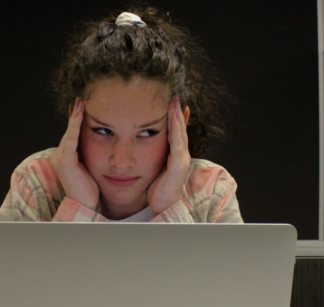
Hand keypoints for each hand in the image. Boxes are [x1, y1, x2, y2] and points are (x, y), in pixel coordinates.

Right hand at [50, 99, 99, 209]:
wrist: (84, 206)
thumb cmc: (90, 190)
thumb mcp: (91, 168)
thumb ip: (92, 156)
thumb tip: (103, 144)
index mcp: (66, 157)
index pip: (73, 133)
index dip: (77, 119)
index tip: (84, 105)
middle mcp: (60, 155)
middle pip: (70, 130)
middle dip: (76, 114)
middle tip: (82, 98)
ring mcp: (61, 158)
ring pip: (70, 132)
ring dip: (75, 116)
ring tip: (81, 101)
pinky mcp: (65, 161)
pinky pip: (71, 139)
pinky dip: (75, 125)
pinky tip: (80, 114)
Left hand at [146, 95, 190, 215]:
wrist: (162, 208)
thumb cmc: (156, 190)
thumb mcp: (152, 168)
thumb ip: (149, 156)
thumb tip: (141, 146)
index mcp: (175, 155)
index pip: (175, 131)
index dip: (173, 116)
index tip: (170, 100)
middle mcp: (181, 155)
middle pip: (180, 128)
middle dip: (176, 111)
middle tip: (174, 95)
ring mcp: (182, 159)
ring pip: (180, 133)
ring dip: (177, 116)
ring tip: (173, 101)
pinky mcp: (179, 165)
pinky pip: (177, 143)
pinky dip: (175, 129)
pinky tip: (172, 118)